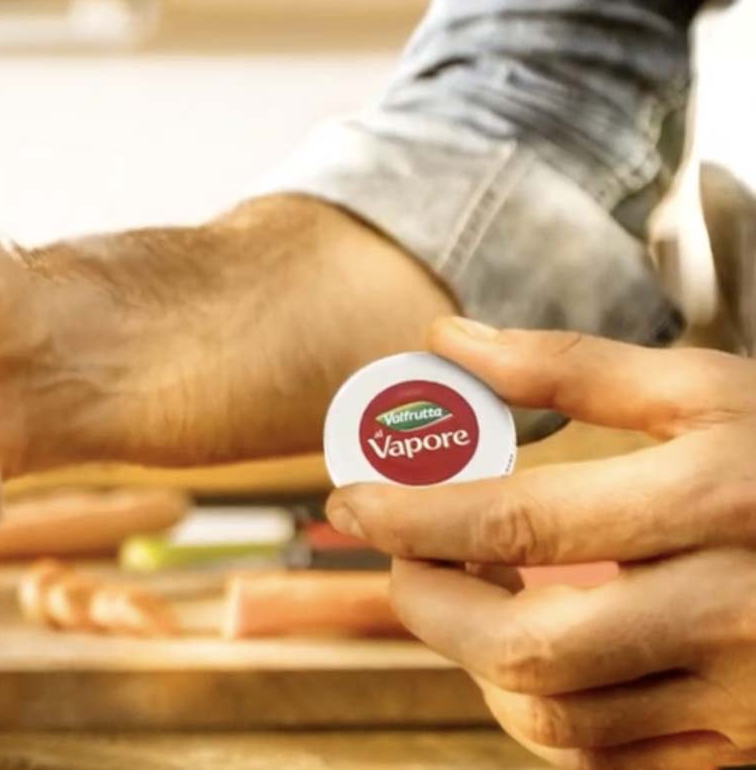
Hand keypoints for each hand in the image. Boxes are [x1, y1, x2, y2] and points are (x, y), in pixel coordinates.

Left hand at [328, 319, 755, 768]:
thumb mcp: (711, 391)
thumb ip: (573, 365)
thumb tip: (446, 342)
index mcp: (716, 499)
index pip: (518, 522)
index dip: (413, 515)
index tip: (353, 499)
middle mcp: (732, 608)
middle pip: (526, 644)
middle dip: (430, 604)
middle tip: (401, 559)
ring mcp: (746, 695)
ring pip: (559, 717)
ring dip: (477, 664)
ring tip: (466, 598)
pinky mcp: (749, 748)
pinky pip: (610, 759)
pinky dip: (542, 717)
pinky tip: (529, 657)